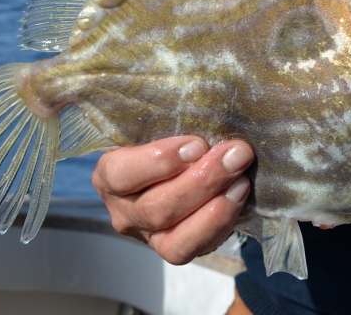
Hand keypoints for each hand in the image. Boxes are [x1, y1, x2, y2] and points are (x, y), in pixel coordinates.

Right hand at [92, 136, 253, 263]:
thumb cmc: (167, 139)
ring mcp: (148, 236)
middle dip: (202, 181)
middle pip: (157, 208)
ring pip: (175, 238)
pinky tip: (239, 196)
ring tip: (242, 179)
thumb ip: (171, 121)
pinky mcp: (174, 250)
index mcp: (109, 176)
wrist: (178, 167)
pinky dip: (221, 223)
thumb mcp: (160, 126)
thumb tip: (205, 100)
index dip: (160, 161)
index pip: (122, 174)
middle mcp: (123, 211)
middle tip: (236, 155)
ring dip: (215, 208)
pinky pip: (196, 248)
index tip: (197, 144)